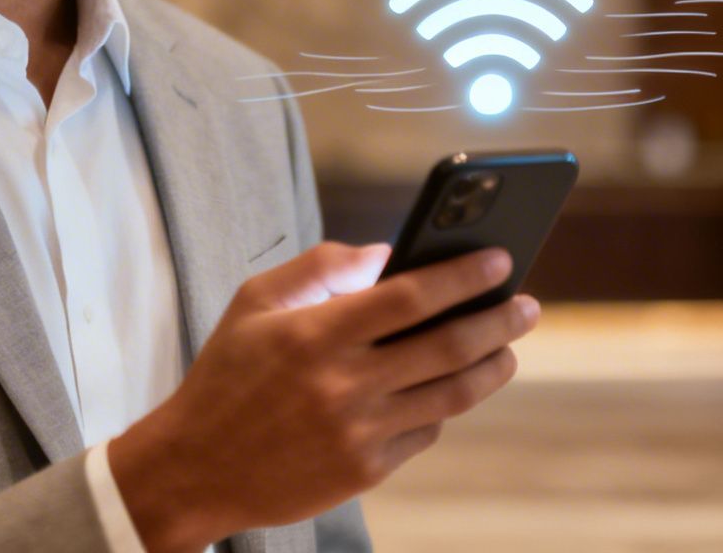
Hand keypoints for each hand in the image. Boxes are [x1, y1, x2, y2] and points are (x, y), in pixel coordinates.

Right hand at [106, 241, 539, 551]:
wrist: (195, 469)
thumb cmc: (226, 375)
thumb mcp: (254, 303)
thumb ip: (320, 267)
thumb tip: (387, 253)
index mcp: (316, 334)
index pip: (410, 296)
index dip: (463, 276)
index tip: (500, 260)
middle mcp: (343, 383)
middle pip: (446, 346)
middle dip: (499, 321)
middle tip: (527, 304)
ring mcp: (358, 431)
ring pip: (451, 395)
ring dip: (492, 366)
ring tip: (508, 347)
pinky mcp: (365, 471)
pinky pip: (425, 432)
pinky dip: (444, 406)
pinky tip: (452, 387)